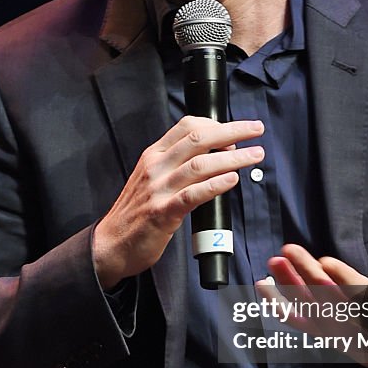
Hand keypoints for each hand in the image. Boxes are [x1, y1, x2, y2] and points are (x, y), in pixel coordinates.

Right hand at [93, 115, 264, 288]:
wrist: (110, 244)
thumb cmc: (136, 213)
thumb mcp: (151, 178)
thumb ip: (176, 165)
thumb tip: (213, 156)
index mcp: (153, 155)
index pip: (186, 126)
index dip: (216, 124)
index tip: (236, 131)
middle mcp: (155, 167)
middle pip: (199, 138)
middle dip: (232, 131)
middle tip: (256, 129)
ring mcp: (158, 189)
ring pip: (200, 165)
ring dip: (233, 158)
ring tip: (255, 156)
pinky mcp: (162, 213)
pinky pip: (193, 194)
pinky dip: (215, 185)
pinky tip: (232, 180)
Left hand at [261, 217, 367, 367]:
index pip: (361, 293)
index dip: (342, 278)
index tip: (325, 261)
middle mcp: (357, 322)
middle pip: (328, 298)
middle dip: (306, 275)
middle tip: (288, 250)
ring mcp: (337, 329)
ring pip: (309, 308)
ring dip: (288, 285)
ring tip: (272, 262)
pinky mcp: (322, 333)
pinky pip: (296, 321)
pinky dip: (278, 305)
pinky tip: (262, 286)